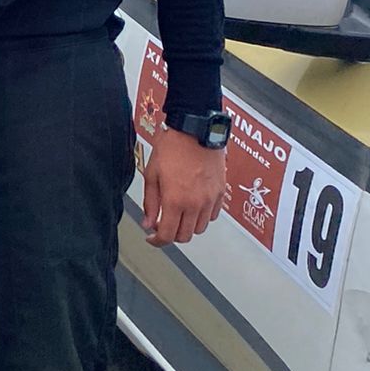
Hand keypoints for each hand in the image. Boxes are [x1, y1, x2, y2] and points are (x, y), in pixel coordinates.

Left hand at [142, 127, 225, 246]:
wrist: (195, 130)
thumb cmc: (172, 147)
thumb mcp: (152, 174)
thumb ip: (151, 202)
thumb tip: (148, 223)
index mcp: (175, 200)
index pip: (167, 235)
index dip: (157, 241)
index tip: (152, 238)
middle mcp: (195, 204)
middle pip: (185, 236)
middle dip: (171, 234)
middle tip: (163, 224)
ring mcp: (210, 199)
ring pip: (200, 228)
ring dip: (187, 226)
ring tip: (178, 213)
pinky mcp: (221, 193)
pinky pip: (212, 216)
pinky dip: (202, 216)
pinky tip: (193, 205)